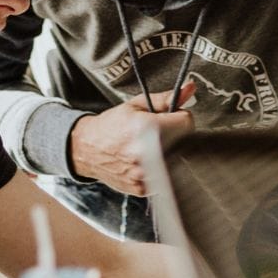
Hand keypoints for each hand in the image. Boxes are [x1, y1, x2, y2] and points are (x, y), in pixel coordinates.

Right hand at [69, 83, 195, 195]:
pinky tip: (145, 162)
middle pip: (184, 142)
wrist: (87, 149)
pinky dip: (159, 169)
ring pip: (176, 161)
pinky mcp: (142, 188)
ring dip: (168, 153)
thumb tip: (189, 88)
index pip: (187, 122)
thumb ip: (165, 98)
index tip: (170, 119)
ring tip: (150, 147)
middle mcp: (146, 154)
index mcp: (146, 128)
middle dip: (175, 136)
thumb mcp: (136, 105)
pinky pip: (164, 177)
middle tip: (157, 133)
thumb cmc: (111, 125)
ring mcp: (144, 174)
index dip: (179, 117)